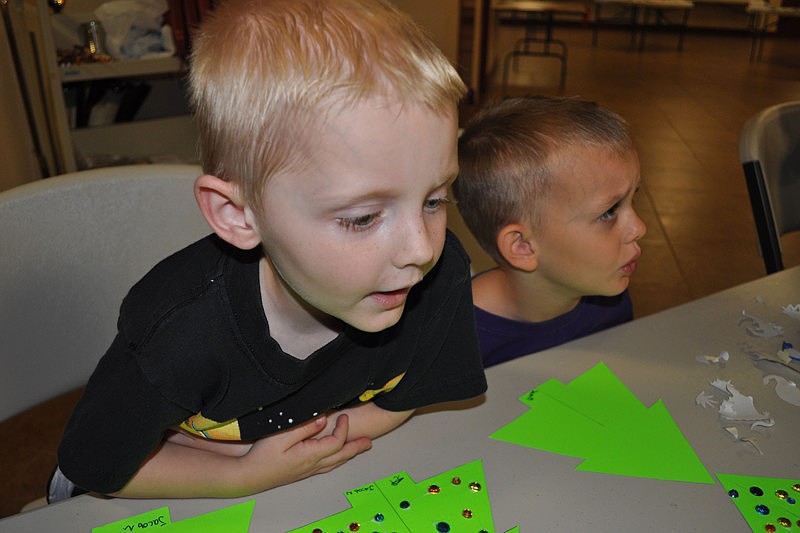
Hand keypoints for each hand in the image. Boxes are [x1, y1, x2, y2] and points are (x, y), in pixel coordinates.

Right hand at [238, 414, 371, 491]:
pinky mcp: (302, 472)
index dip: (343, 428)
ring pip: (335, 463)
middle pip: (341, 455)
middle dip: (356, 447)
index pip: (336, 442)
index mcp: (310, 455)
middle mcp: (313, 465)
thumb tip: (323, 419)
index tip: (343, 416)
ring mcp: (308, 470)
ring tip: (358, 449)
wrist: (249, 476)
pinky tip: (336, 459)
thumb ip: (304, 427)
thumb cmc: (262, 456)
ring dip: (348, 454)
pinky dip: (337, 460)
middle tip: (368, 442)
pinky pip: (326, 466)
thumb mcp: (281, 436)